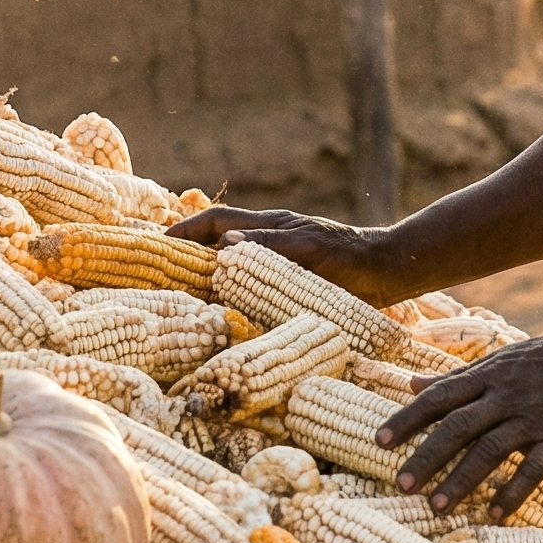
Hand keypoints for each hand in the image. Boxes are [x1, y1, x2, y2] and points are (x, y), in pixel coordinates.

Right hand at [165, 207, 397, 303]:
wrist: (383, 274)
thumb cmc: (348, 256)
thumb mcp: (306, 247)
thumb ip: (268, 244)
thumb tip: (225, 243)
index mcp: (268, 226)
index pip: (216, 221)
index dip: (186, 230)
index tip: (159, 242)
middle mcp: (267, 243)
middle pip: (217, 244)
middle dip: (188, 257)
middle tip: (160, 278)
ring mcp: (276, 264)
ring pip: (231, 269)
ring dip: (208, 282)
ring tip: (182, 304)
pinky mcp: (286, 286)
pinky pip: (249, 290)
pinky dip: (231, 301)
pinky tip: (220, 320)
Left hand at [378, 329, 542, 518]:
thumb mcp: (501, 359)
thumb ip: (457, 376)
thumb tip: (411, 383)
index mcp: (488, 375)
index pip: (439, 396)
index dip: (408, 419)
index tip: (379, 441)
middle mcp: (505, 394)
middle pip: (458, 426)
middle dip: (427, 456)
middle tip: (401, 484)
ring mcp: (533, 417)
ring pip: (490, 449)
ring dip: (461, 479)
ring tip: (436, 507)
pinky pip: (533, 468)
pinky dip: (513, 491)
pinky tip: (494, 513)